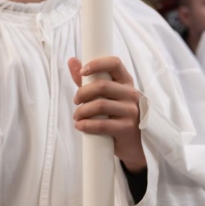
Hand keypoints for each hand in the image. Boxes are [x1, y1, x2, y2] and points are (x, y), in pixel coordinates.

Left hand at [69, 55, 146, 171]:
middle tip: (75, 101)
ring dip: (81, 111)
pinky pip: (101, 125)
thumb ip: (88, 80)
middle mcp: (132, 94)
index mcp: (127, 82)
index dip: (97, 64)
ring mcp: (131, 111)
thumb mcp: (104, 96)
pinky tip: (80, 126)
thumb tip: (72, 60)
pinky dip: (86, 125)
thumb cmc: (114, 116)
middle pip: (102, 85)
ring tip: (77, 116)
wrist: (130, 144)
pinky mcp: (127, 128)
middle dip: (82, 93)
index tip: (83, 71)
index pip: (115, 63)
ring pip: (100, 105)